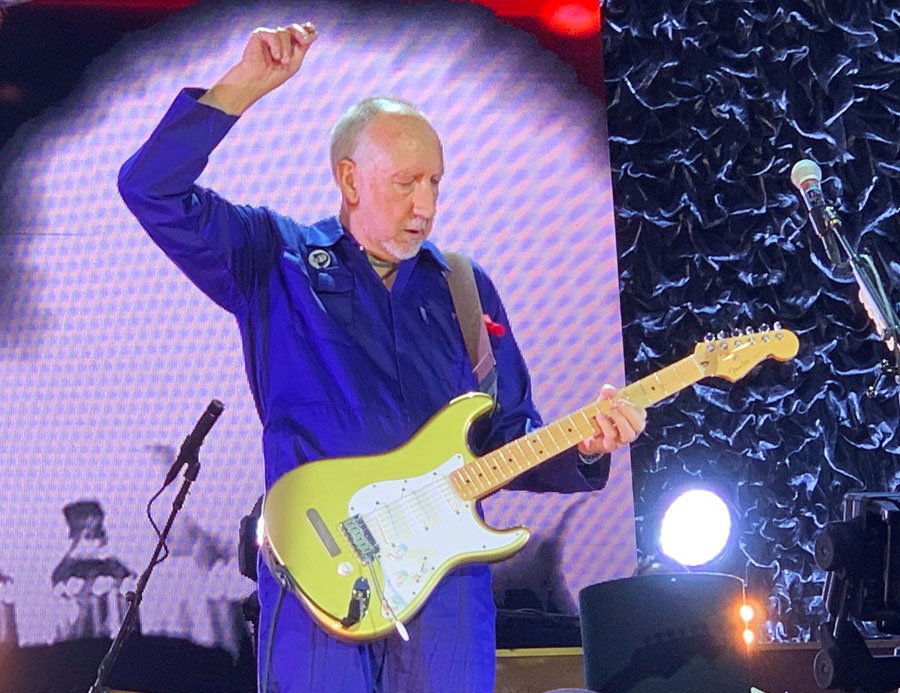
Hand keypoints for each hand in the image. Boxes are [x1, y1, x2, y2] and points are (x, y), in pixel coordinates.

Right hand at [202, 22, 317, 114]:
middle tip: (306, 40)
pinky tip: (275, 56)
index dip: (306, 29)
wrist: (257, 81)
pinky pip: (273, 34)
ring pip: (284, 33)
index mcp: (287, 46)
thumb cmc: (274, 76)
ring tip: (283, 62)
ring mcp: (269, 37)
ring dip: (286, 49)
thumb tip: (314, 33)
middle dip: (301, 33)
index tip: (314, 30)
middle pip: (293, 28)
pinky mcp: (259, 35)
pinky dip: (277, 46)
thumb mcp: (294, 62)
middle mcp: (278, 40)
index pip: (297, 34)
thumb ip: (302, 48)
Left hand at [576, 384, 645, 455]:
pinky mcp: (609, 446)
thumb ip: (606, 394)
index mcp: (631, 420)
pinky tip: (599, 417)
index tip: (620, 399)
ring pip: (629, 434)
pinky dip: (606, 425)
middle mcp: (629, 431)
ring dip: (620, 419)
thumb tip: (608, 389)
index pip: (641, 414)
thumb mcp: (602, 403)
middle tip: (617, 404)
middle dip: (629, 412)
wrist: (584, 435)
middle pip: (639, 425)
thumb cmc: (599, 418)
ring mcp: (620, 440)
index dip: (634, 406)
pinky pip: (612, 437)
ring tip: (610, 410)